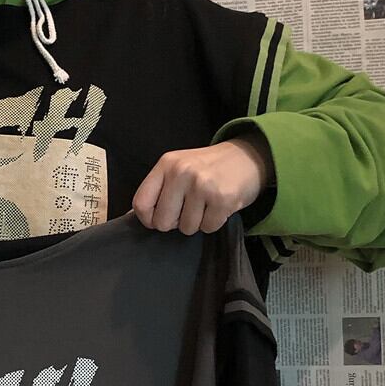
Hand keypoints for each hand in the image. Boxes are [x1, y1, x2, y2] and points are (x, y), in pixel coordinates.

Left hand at [132, 135, 271, 235]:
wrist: (247, 157)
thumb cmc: (208, 168)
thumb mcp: (179, 168)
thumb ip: (159, 189)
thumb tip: (137, 217)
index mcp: (166, 164)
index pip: (141, 203)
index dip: (148, 219)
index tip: (158, 218)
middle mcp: (182, 173)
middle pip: (162, 222)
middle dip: (175, 222)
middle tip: (188, 209)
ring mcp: (202, 186)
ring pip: (186, 228)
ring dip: (196, 222)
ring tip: (205, 205)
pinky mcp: (222, 199)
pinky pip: (208, 228)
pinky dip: (213, 223)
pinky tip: (217, 207)